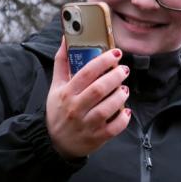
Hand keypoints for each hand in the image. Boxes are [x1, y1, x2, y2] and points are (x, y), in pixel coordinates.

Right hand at [46, 43, 130, 158]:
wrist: (54, 142)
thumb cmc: (58, 110)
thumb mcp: (55, 86)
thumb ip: (61, 62)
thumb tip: (65, 39)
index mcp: (66, 93)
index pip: (86, 73)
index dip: (103, 61)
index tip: (115, 54)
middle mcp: (75, 108)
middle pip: (99, 89)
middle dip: (115, 76)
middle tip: (123, 70)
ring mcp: (87, 124)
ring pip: (108, 108)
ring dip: (120, 95)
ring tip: (123, 88)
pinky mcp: (96, 137)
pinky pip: (114, 127)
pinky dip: (123, 118)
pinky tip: (126, 110)